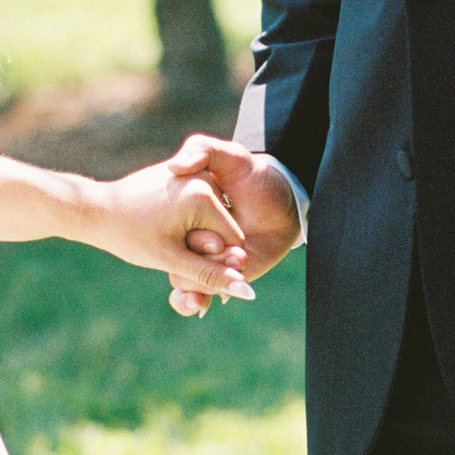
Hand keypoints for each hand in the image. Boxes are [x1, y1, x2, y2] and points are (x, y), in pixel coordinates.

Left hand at [92, 160, 254, 302]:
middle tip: (164, 243)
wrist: (96, 208)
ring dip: (194, 233)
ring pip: (210, 218)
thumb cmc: (130, 236)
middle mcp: (204, 178)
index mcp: (205, 196)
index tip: (179, 255)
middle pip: (222, 229)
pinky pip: (198, 205)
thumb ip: (212, 276)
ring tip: (161, 232)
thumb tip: (248, 292)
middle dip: (201, 245)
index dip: (212, 259)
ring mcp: (195, 172)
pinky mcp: (185, 173)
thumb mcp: (172, 261)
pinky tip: (162, 222)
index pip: (233, 242)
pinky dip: (187, 220)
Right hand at [164, 135, 301, 316]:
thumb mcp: (231, 156)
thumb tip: (175, 166)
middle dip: (205, 261)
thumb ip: (202, 149)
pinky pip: (192, 295)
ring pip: (184, 279)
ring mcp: (199, 257)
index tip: (222, 237)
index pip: (170, 228)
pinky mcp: (213, 277)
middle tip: (240, 253)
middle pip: (175, 257)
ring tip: (242, 261)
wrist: (284, 205)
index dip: (195, 236)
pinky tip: (200, 304)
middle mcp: (187, 235)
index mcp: (183, 210)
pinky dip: (191, 302)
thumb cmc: (256, 177)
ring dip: (210, 280)